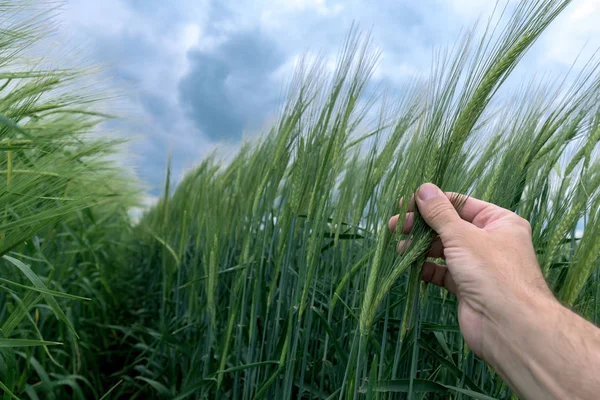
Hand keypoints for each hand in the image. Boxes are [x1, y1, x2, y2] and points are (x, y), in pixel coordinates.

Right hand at [388, 183, 554, 358]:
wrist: (509, 325)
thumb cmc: (491, 272)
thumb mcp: (462, 235)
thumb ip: (440, 213)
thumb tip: (423, 188)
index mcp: (499, 222)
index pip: (461, 204)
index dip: (434, 202)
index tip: (406, 204)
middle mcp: (491, 241)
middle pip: (450, 226)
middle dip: (422, 226)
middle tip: (395, 226)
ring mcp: (479, 265)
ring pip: (445, 249)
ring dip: (422, 247)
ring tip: (400, 248)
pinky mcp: (468, 286)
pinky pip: (444, 272)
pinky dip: (428, 268)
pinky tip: (412, 266)